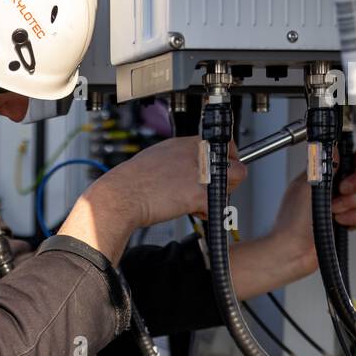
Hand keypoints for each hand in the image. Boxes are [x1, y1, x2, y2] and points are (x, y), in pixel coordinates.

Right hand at [58, 136, 246, 266]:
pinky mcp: (198, 194)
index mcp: (187, 143)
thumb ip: (180, 158)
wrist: (120, 195)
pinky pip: (218, 205)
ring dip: (221, 194)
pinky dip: (208, 213)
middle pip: (235, 164)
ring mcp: (199, 173)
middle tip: (213, 189)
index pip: (225, 145)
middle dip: (228, 180)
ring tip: (200, 200)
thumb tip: (190, 165)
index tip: (223, 168)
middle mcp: (197, 154)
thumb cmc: (132, 180)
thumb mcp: (158, 155)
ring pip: (233, 182)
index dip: (227, 159)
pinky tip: (193, 211)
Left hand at [270, 150, 355, 275]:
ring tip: (335, 212)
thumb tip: (332, 148)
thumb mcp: (306, 187)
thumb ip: (322, 167)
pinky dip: (353, 219)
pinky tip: (341, 222)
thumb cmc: (292, 223)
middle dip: (352, 185)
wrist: (293, 252)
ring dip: (350, 205)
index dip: (351, 163)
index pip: (342, 162)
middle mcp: (327, 191)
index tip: (352, 168)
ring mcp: (335, 207)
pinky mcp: (342, 223)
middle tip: (342, 192)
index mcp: (317, 178)